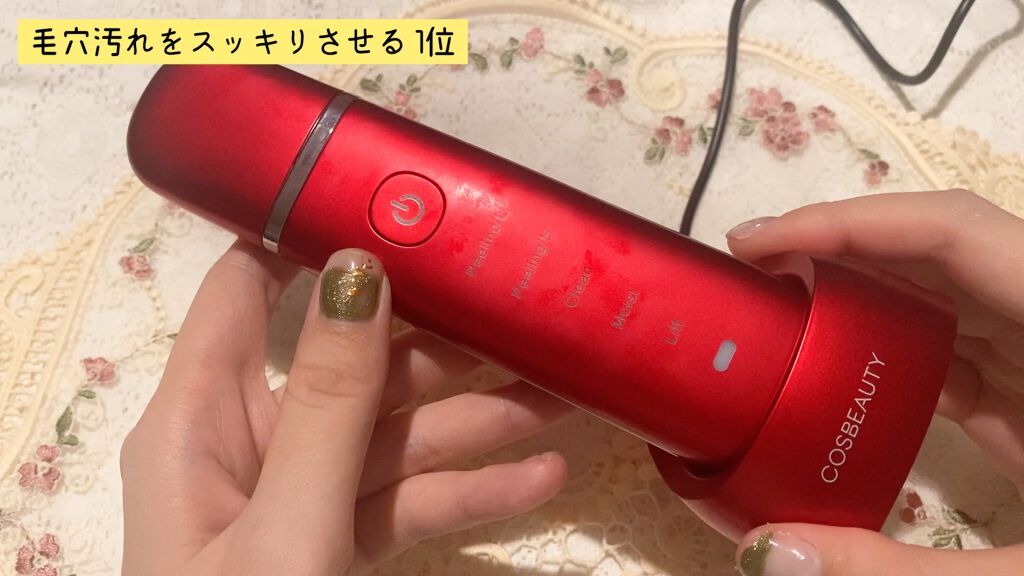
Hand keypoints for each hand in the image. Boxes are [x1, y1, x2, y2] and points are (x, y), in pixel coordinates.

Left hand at [121, 242, 571, 574]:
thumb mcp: (288, 521)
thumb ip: (330, 401)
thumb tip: (358, 267)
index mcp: (201, 416)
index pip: (248, 289)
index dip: (311, 234)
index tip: (401, 200)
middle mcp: (246, 442)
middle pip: (355, 366)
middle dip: (447, 349)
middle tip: (533, 320)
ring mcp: (296, 494)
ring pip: (395, 436)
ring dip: (479, 422)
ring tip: (567, 400)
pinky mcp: (333, 541)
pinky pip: (405, 501)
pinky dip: (470, 493)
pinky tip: (541, 481)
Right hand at [725, 190, 1023, 575]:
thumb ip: (900, 572)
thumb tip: (765, 553)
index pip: (956, 235)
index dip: (852, 222)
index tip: (760, 241)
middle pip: (943, 252)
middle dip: (840, 247)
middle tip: (748, 272)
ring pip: (949, 294)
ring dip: (863, 291)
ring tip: (780, 309)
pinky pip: (961, 346)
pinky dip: (896, 347)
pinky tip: (843, 368)